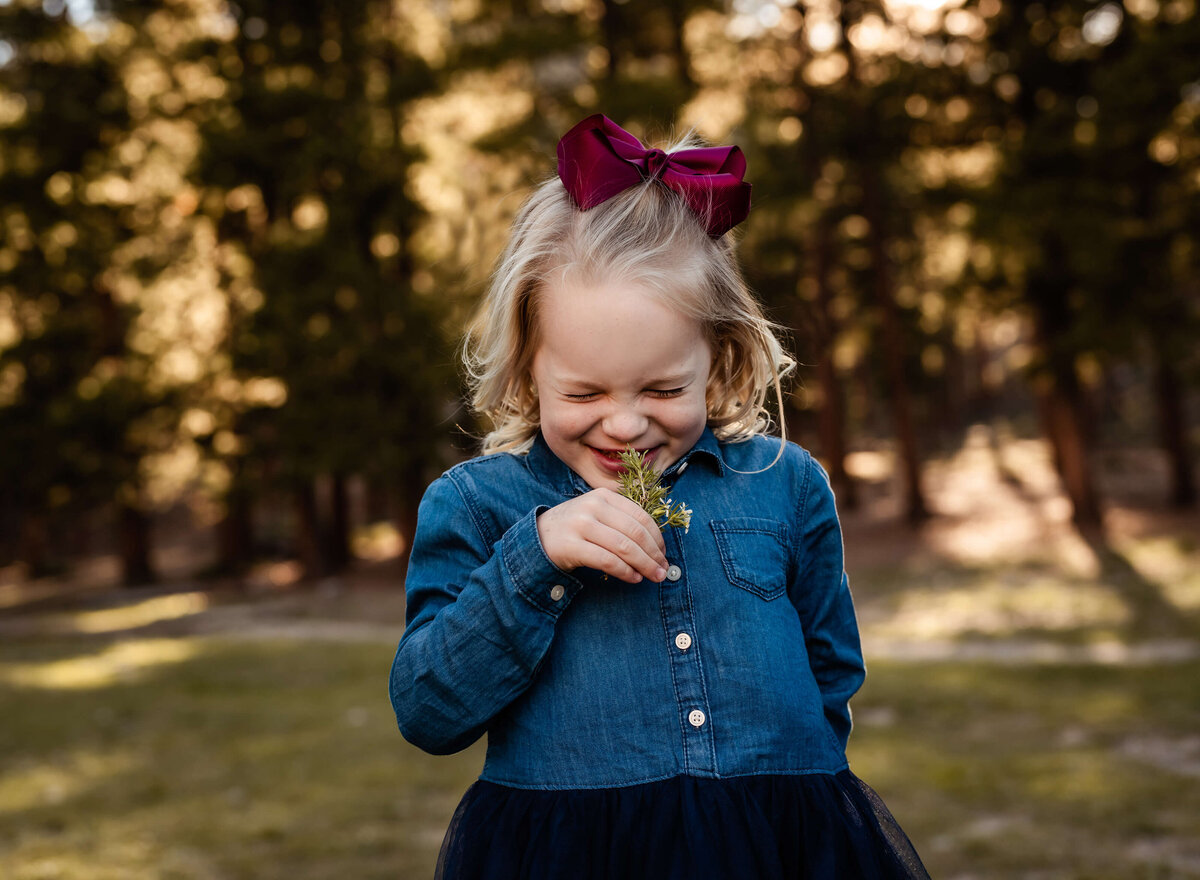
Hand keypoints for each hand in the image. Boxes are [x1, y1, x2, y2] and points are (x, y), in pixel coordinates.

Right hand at [536, 489, 668, 583]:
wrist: (537, 537)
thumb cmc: (575, 528)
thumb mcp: (597, 514)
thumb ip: (622, 521)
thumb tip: (656, 545)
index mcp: (603, 496)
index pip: (640, 517)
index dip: (657, 537)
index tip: (664, 554)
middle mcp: (593, 506)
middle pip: (635, 532)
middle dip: (654, 554)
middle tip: (663, 570)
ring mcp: (581, 525)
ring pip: (624, 547)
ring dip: (644, 564)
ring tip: (654, 576)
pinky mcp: (572, 546)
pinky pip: (607, 561)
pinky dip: (625, 572)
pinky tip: (633, 578)